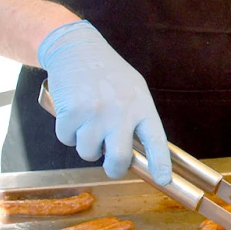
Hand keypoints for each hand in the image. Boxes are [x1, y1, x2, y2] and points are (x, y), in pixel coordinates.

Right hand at [38, 20, 170, 182]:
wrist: (76, 49)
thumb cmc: (107, 73)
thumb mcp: (133, 90)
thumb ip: (137, 119)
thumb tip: (138, 155)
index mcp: (141, 106)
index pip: (156, 141)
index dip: (160, 164)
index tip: (164, 180)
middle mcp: (121, 111)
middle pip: (119, 159)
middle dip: (114, 168)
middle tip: (111, 166)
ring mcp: (96, 113)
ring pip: (88, 153)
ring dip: (85, 145)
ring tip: (88, 121)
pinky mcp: (72, 113)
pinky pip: (67, 140)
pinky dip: (67, 132)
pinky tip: (72, 112)